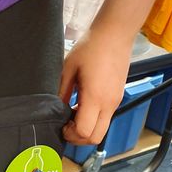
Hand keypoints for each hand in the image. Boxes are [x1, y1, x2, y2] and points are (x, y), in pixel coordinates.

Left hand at [58, 27, 131, 144]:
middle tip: (65, 127)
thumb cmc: (91, 47)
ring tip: (72, 115)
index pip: (85, 132)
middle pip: (95, 138)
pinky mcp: (117, 97)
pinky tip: (81, 106)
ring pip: (102, 130)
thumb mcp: (68, 69)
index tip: (60, 125)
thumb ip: (61, 92)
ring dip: (86, 130)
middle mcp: (109, 104)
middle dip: (78, 138)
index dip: (70, 134)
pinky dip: (93, 120)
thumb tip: (54, 110)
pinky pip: (105, 118)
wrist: (115, 33)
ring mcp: (115, 102)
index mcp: (95, 97)